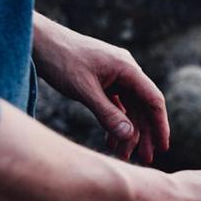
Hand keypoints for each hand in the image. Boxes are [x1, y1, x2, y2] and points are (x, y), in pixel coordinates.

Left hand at [32, 14, 168, 162]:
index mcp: (127, 68)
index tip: (162, 147)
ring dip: (127, 131)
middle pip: (142, 107)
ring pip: (128, 108)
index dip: (160, 125)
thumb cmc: (60, 59)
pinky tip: (110, 140)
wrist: (38, 40)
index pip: (153, 100)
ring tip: (124, 155)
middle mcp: (125, 71)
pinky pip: (115, 104)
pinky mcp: (102, 80)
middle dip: (143, 134)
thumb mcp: (84, 90)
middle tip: (144, 160)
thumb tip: (129, 135)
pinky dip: (114, 122)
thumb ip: (107, 113)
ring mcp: (114, 75)